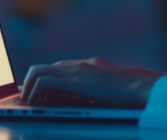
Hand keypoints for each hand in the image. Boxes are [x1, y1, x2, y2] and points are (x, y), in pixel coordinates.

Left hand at [19, 57, 163, 106]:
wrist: (138, 86)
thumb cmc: (127, 91)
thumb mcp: (106, 88)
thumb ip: (90, 90)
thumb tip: (71, 101)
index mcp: (86, 65)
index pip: (56, 69)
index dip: (43, 81)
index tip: (35, 92)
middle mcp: (77, 64)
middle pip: (43, 68)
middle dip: (30, 84)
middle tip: (28, 99)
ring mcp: (75, 69)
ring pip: (38, 71)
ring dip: (29, 88)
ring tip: (29, 102)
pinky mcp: (73, 80)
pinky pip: (44, 81)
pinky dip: (35, 91)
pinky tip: (36, 103)